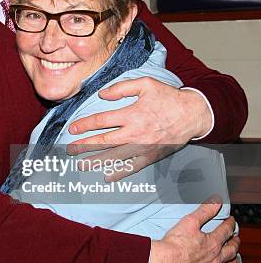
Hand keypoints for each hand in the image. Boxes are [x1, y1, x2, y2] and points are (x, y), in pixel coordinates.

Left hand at [67, 78, 212, 180]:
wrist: (193, 114)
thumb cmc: (168, 97)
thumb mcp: (146, 84)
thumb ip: (122, 88)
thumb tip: (102, 95)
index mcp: (131, 114)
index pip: (101, 120)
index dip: (85, 125)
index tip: (73, 129)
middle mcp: (134, 133)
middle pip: (103, 141)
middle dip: (84, 146)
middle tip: (70, 150)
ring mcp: (143, 147)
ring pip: (114, 157)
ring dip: (96, 161)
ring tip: (82, 165)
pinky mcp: (151, 156)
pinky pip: (132, 167)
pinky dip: (119, 173)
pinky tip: (107, 177)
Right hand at [147, 197, 239, 262]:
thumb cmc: (174, 243)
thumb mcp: (190, 221)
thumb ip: (205, 211)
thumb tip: (216, 201)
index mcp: (213, 243)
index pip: (226, 231)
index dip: (230, 224)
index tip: (231, 221)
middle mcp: (215, 259)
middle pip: (231, 251)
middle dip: (235, 243)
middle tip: (236, 238)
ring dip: (234, 262)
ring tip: (235, 258)